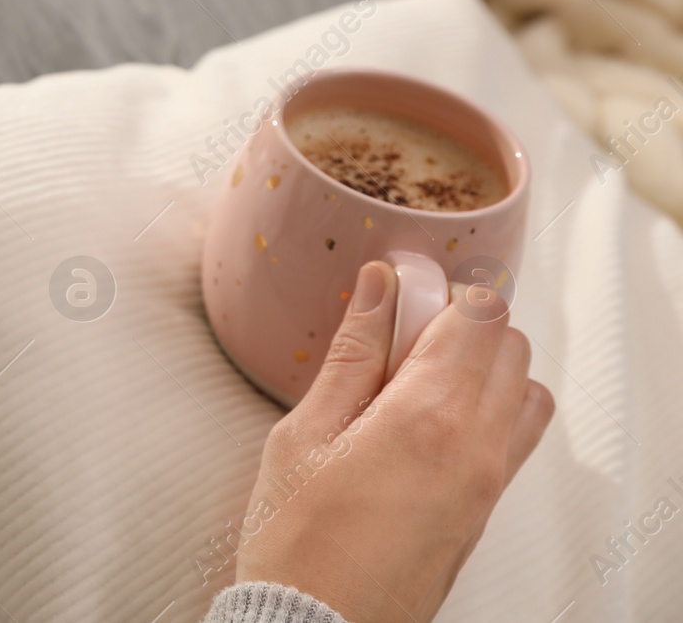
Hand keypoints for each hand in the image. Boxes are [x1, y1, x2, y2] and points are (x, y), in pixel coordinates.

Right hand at [233, 261, 554, 621]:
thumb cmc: (297, 538)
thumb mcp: (305, 433)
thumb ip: (353, 354)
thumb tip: (379, 285)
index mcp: (427, 417)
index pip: (476, 316)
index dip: (438, 289)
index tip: (396, 290)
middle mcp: (476, 446)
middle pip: (509, 344)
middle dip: (463, 322)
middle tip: (399, 334)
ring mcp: (489, 482)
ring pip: (525, 388)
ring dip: (484, 366)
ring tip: (416, 380)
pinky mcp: (486, 510)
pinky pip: (517, 436)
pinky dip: (491, 408)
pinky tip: (427, 422)